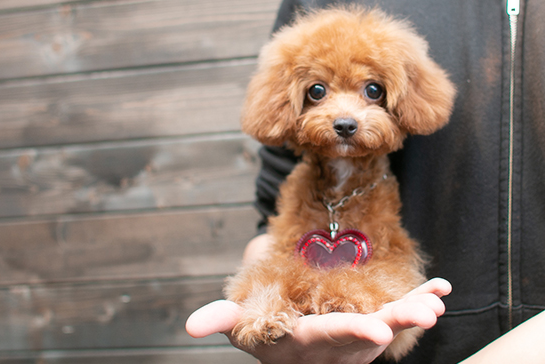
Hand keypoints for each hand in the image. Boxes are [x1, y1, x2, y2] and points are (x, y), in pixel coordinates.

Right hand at [186, 278, 451, 363]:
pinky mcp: (370, 319)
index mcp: (301, 340)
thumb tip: (192, 327)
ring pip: (388, 325)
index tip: (377, 330)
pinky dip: (420, 299)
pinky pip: (398, 310)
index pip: (326, 337)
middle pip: (367, 334)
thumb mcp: (239, 317)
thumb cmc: (259, 316)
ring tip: (436, 302)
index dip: (350, 333)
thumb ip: (223, 317)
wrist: (285, 326)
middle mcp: (334, 342)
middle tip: (424, 315)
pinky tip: (441, 289)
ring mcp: (356, 333)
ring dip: (414, 313)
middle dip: (395, 324)